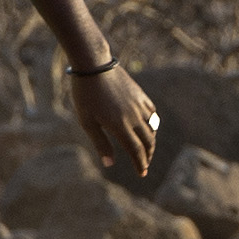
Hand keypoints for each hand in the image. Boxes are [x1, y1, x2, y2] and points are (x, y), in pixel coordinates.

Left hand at [70, 60, 158, 179]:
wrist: (93, 66)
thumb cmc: (85, 95)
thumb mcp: (87, 122)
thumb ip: (101, 143)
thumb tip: (110, 164)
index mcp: (120, 126)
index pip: (135, 151)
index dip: (140, 164)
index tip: (141, 173)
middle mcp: (134, 117)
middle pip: (147, 142)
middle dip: (147, 155)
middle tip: (144, 164)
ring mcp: (139, 105)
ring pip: (152, 128)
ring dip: (151, 141)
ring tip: (146, 148)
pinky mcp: (140, 95)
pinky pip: (152, 113)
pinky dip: (153, 124)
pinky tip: (148, 127)